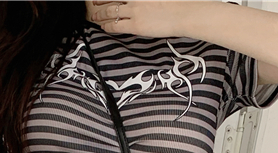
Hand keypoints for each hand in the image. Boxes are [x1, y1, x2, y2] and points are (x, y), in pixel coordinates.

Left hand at [85, 1, 214, 37]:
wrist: (184, 12)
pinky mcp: (135, 24)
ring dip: (99, 13)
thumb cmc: (177, 2)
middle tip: (93, 1)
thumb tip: (140, 3)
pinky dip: (107, 25)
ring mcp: (134, 9)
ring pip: (110, 10)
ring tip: (94, 15)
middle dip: (99, 0)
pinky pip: (116, 25)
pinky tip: (103, 26)